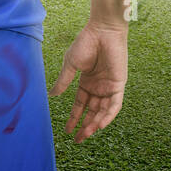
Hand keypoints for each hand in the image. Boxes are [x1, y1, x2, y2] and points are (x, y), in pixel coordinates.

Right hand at [50, 21, 126, 141]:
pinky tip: (99, 125)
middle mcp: (98, 86)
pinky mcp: (118, 83)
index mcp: (87, 82)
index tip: (67, 131)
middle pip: (92, 111)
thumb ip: (63, 81)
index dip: (74, 118)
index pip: (80, 105)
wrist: (102, 30)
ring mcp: (108, 86)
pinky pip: (114, 104)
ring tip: (86, 134)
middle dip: (85, 126)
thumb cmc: (86, 43)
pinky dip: (108, 115)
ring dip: (95, 124)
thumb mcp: (71, 65)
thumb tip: (51, 95)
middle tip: (78, 140)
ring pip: (103, 111)